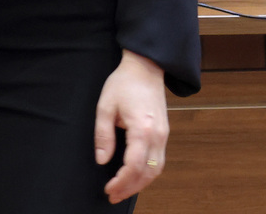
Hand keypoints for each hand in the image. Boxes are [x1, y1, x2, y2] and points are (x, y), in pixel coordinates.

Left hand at [95, 49, 168, 203]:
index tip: (108, 188)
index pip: (135, 165)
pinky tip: (134, 176)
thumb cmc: (123, 83)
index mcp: (143, 129)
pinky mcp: (164, 134)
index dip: (122, 181)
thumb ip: (103, 135)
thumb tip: (101, 159)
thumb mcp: (105, 106)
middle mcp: (158, 136)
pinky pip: (159, 161)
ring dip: (141, 183)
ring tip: (122, 190)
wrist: (145, 69)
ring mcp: (164, 136)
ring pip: (157, 170)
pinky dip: (147, 173)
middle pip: (148, 173)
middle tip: (113, 196)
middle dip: (130, 188)